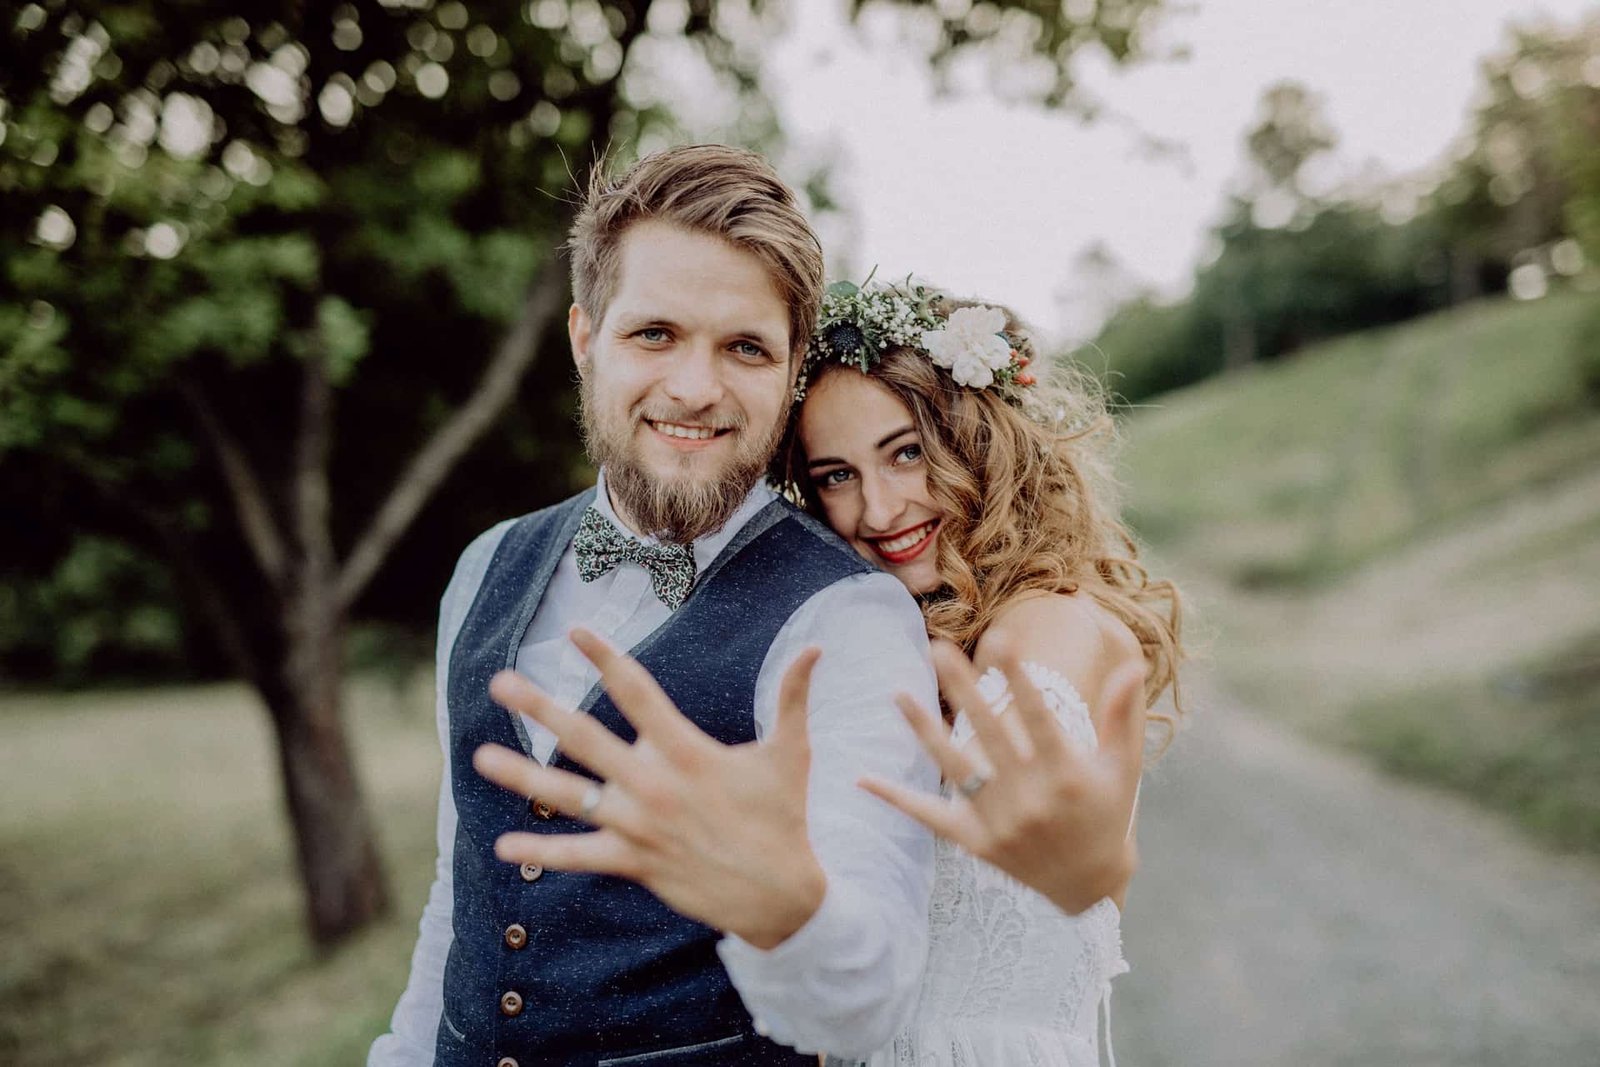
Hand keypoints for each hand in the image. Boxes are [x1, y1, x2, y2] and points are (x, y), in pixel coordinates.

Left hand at [472, 629, 826, 948]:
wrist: (782, 896)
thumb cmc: (784, 818)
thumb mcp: (790, 754)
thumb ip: (793, 697)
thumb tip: (817, 647)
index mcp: (686, 751)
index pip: (637, 692)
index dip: (605, 658)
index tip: (575, 633)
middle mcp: (654, 784)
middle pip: (584, 738)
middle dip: (539, 708)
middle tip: (500, 683)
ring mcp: (638, 826)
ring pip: (568, 796)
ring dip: (522, 776)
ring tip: (480, 759)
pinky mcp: (634, 862)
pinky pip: (579, 856)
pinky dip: (542, 852)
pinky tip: (504, 847)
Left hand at [859, 641, 1144, 915]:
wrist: (1089, 886)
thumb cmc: (1107, 814)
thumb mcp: (1123, 767)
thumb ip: (1123, 714)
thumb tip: (1134, 662)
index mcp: (1066, 774)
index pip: (1038, 716)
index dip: (1019, 678)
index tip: (1000, 641)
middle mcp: (1030, 798)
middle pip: (989, 733)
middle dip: (962, 689)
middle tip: (937, 648)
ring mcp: (999, 822)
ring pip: (954, 767)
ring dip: (923, 729)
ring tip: (897, 693)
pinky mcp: (975, 843)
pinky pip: (930, 816)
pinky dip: (897, 799)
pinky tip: (863, 778)